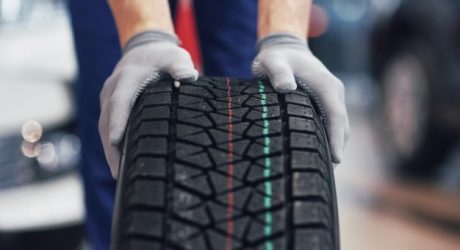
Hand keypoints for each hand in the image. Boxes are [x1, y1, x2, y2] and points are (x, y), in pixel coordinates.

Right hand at [99, 31, 197, 177]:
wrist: (144, 49)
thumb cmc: (163, 57)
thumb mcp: (174, 57)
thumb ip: (180, 65)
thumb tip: (189, 76)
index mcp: (127, 79)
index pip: (120, 102)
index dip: (118, 122)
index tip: (117, 142)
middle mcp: (112, 89)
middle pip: (107, 121)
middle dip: (110, 147)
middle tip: (118, 173)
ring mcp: (107, 98)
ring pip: (104, 127)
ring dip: (109, 150)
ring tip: (118, 175)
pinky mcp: (109, 106)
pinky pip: (107, 127)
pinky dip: (111, 145)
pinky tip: (120, 163)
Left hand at [252, 33, 349, 163]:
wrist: (286, 48)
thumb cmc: (277, 56)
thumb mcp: (272, 61)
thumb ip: (277, 72)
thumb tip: (286, 88)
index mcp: (326, 85)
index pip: (336, 115)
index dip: (336, 138)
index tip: (336, 159)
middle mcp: (334, 92)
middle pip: (341, 125)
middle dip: (337, 148)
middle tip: (326, 174)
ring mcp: (332, 97)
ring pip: (339, 126)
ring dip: (334, 145)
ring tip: (323, 170)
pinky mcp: (326, 102)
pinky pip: (332, 123)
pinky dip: (329, 138)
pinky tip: (318, 153)